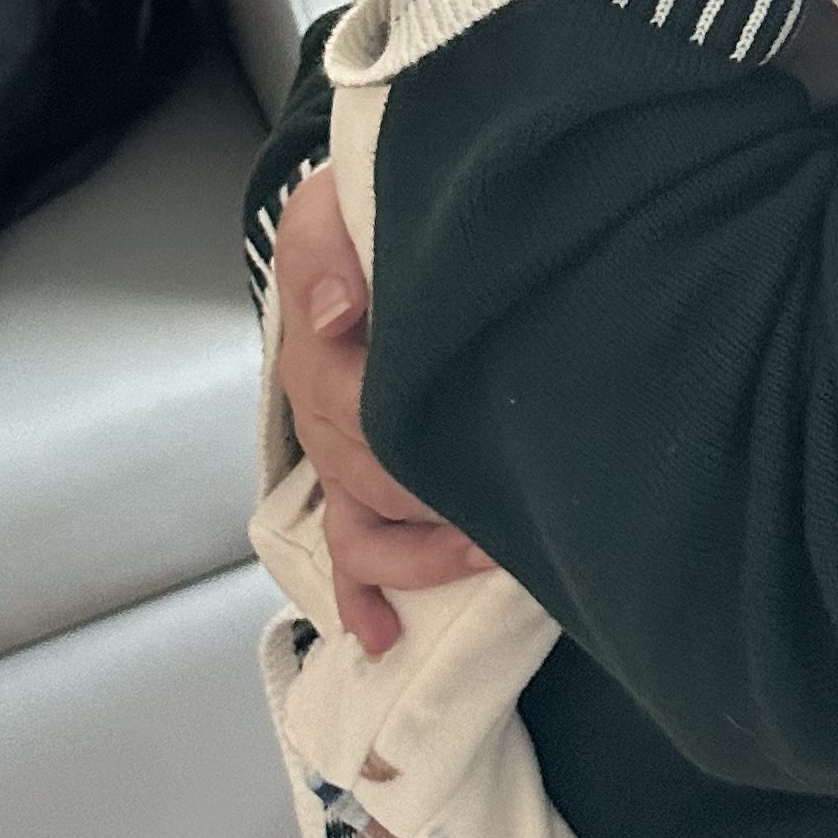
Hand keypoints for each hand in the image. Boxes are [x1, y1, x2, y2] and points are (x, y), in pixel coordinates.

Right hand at [270, 166, 492, 655]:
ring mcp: (340, 444)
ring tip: (485, 555)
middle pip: (372, 474)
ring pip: (362, 523)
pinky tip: (386, 633)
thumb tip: (336, 317)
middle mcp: (327, 401)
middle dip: (437, 499)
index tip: (483, 450)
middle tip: (511, 506)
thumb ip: (329, 250)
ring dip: (418, 552)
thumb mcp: (343, 205)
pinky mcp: (355, 472)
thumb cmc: (374, 209)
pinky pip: (346, 547)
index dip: (413, 436)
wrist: (380, 212)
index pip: (357, 404)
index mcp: (326, 340)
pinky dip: (361, 596)